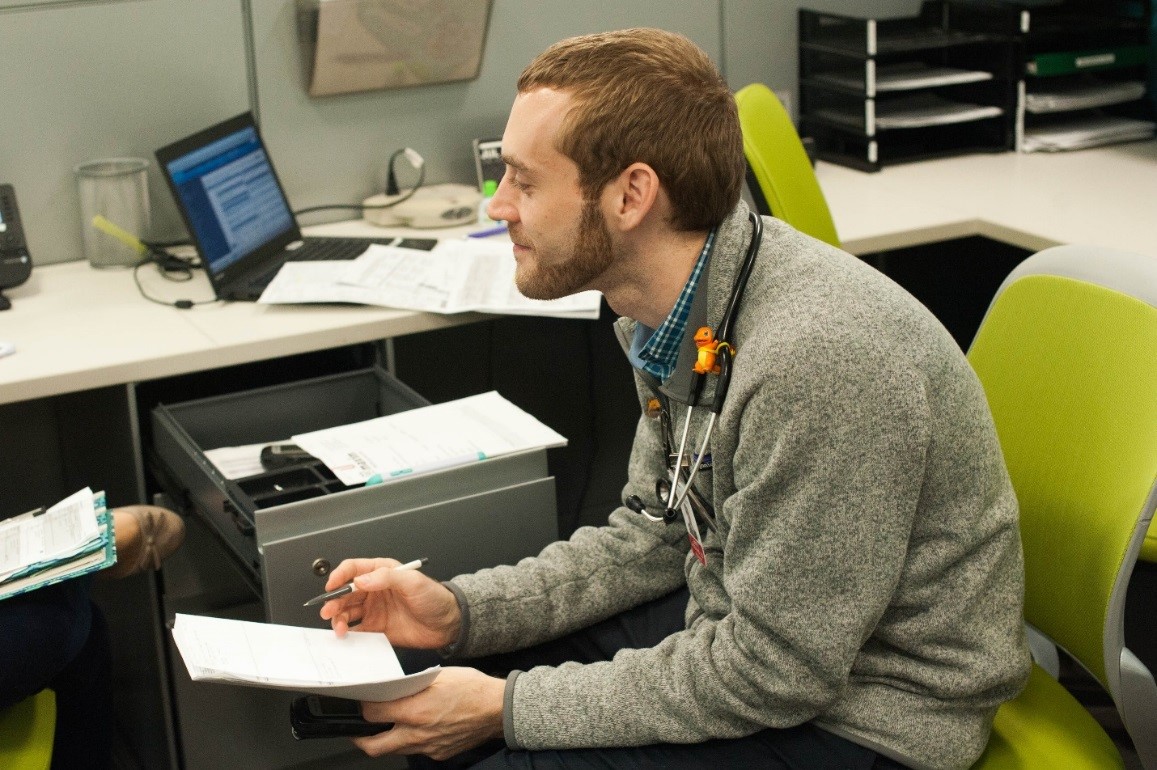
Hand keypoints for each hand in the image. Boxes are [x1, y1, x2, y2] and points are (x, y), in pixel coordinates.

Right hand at [318, 557, 460, 648]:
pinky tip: (346, 636)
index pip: (353, 569)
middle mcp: (374, 590)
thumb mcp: (413, 581)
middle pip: (345, 592)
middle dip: (334, 601)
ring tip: (338, 627)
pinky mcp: (377, 628)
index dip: (339, 576)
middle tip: (329, 611)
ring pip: (347, 612)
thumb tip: (362, 580)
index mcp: (382, 573)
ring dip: (338, 618)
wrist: (447, 624)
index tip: (331, 586)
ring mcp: (374, 610)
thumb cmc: (435, 598)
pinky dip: (348, 633)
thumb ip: (387, 577)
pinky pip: (357, 630)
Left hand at [353, 667, 505, 760]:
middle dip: (361, 738)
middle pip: (375, 746)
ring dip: (385, 740)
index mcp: (416, 711)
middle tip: (358, 728)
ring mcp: (428, 747)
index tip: (363, 701)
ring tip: (384, 727)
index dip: (364, 707)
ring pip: (394, 750)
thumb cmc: (473, 688)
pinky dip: (409, 741)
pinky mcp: (439, 754)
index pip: (373, 715)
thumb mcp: (438, 677)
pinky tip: (415, 729)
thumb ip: (410, 686)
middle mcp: (419, 734)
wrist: (499, 709)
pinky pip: (416, 751)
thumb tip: (390, 689)